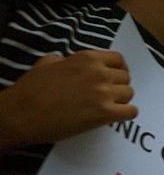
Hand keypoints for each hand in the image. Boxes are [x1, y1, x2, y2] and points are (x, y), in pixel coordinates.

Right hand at [0, 51, 137, 148]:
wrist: (22, 113)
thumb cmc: (31, 89)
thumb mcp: (48, 63)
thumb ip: (65, 60)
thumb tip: (68, 60)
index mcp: (87, 58)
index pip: (118, 60)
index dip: (119, 69)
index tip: (115, 77)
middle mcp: (99, 73)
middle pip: (126, 78)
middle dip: (118, 86)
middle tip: (109, 95)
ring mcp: (103, 93)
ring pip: (129, 94)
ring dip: (122, 100)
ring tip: (110, 106)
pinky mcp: (105, 113)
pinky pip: (131, 112)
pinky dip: (126, 114)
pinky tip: (116, 116)